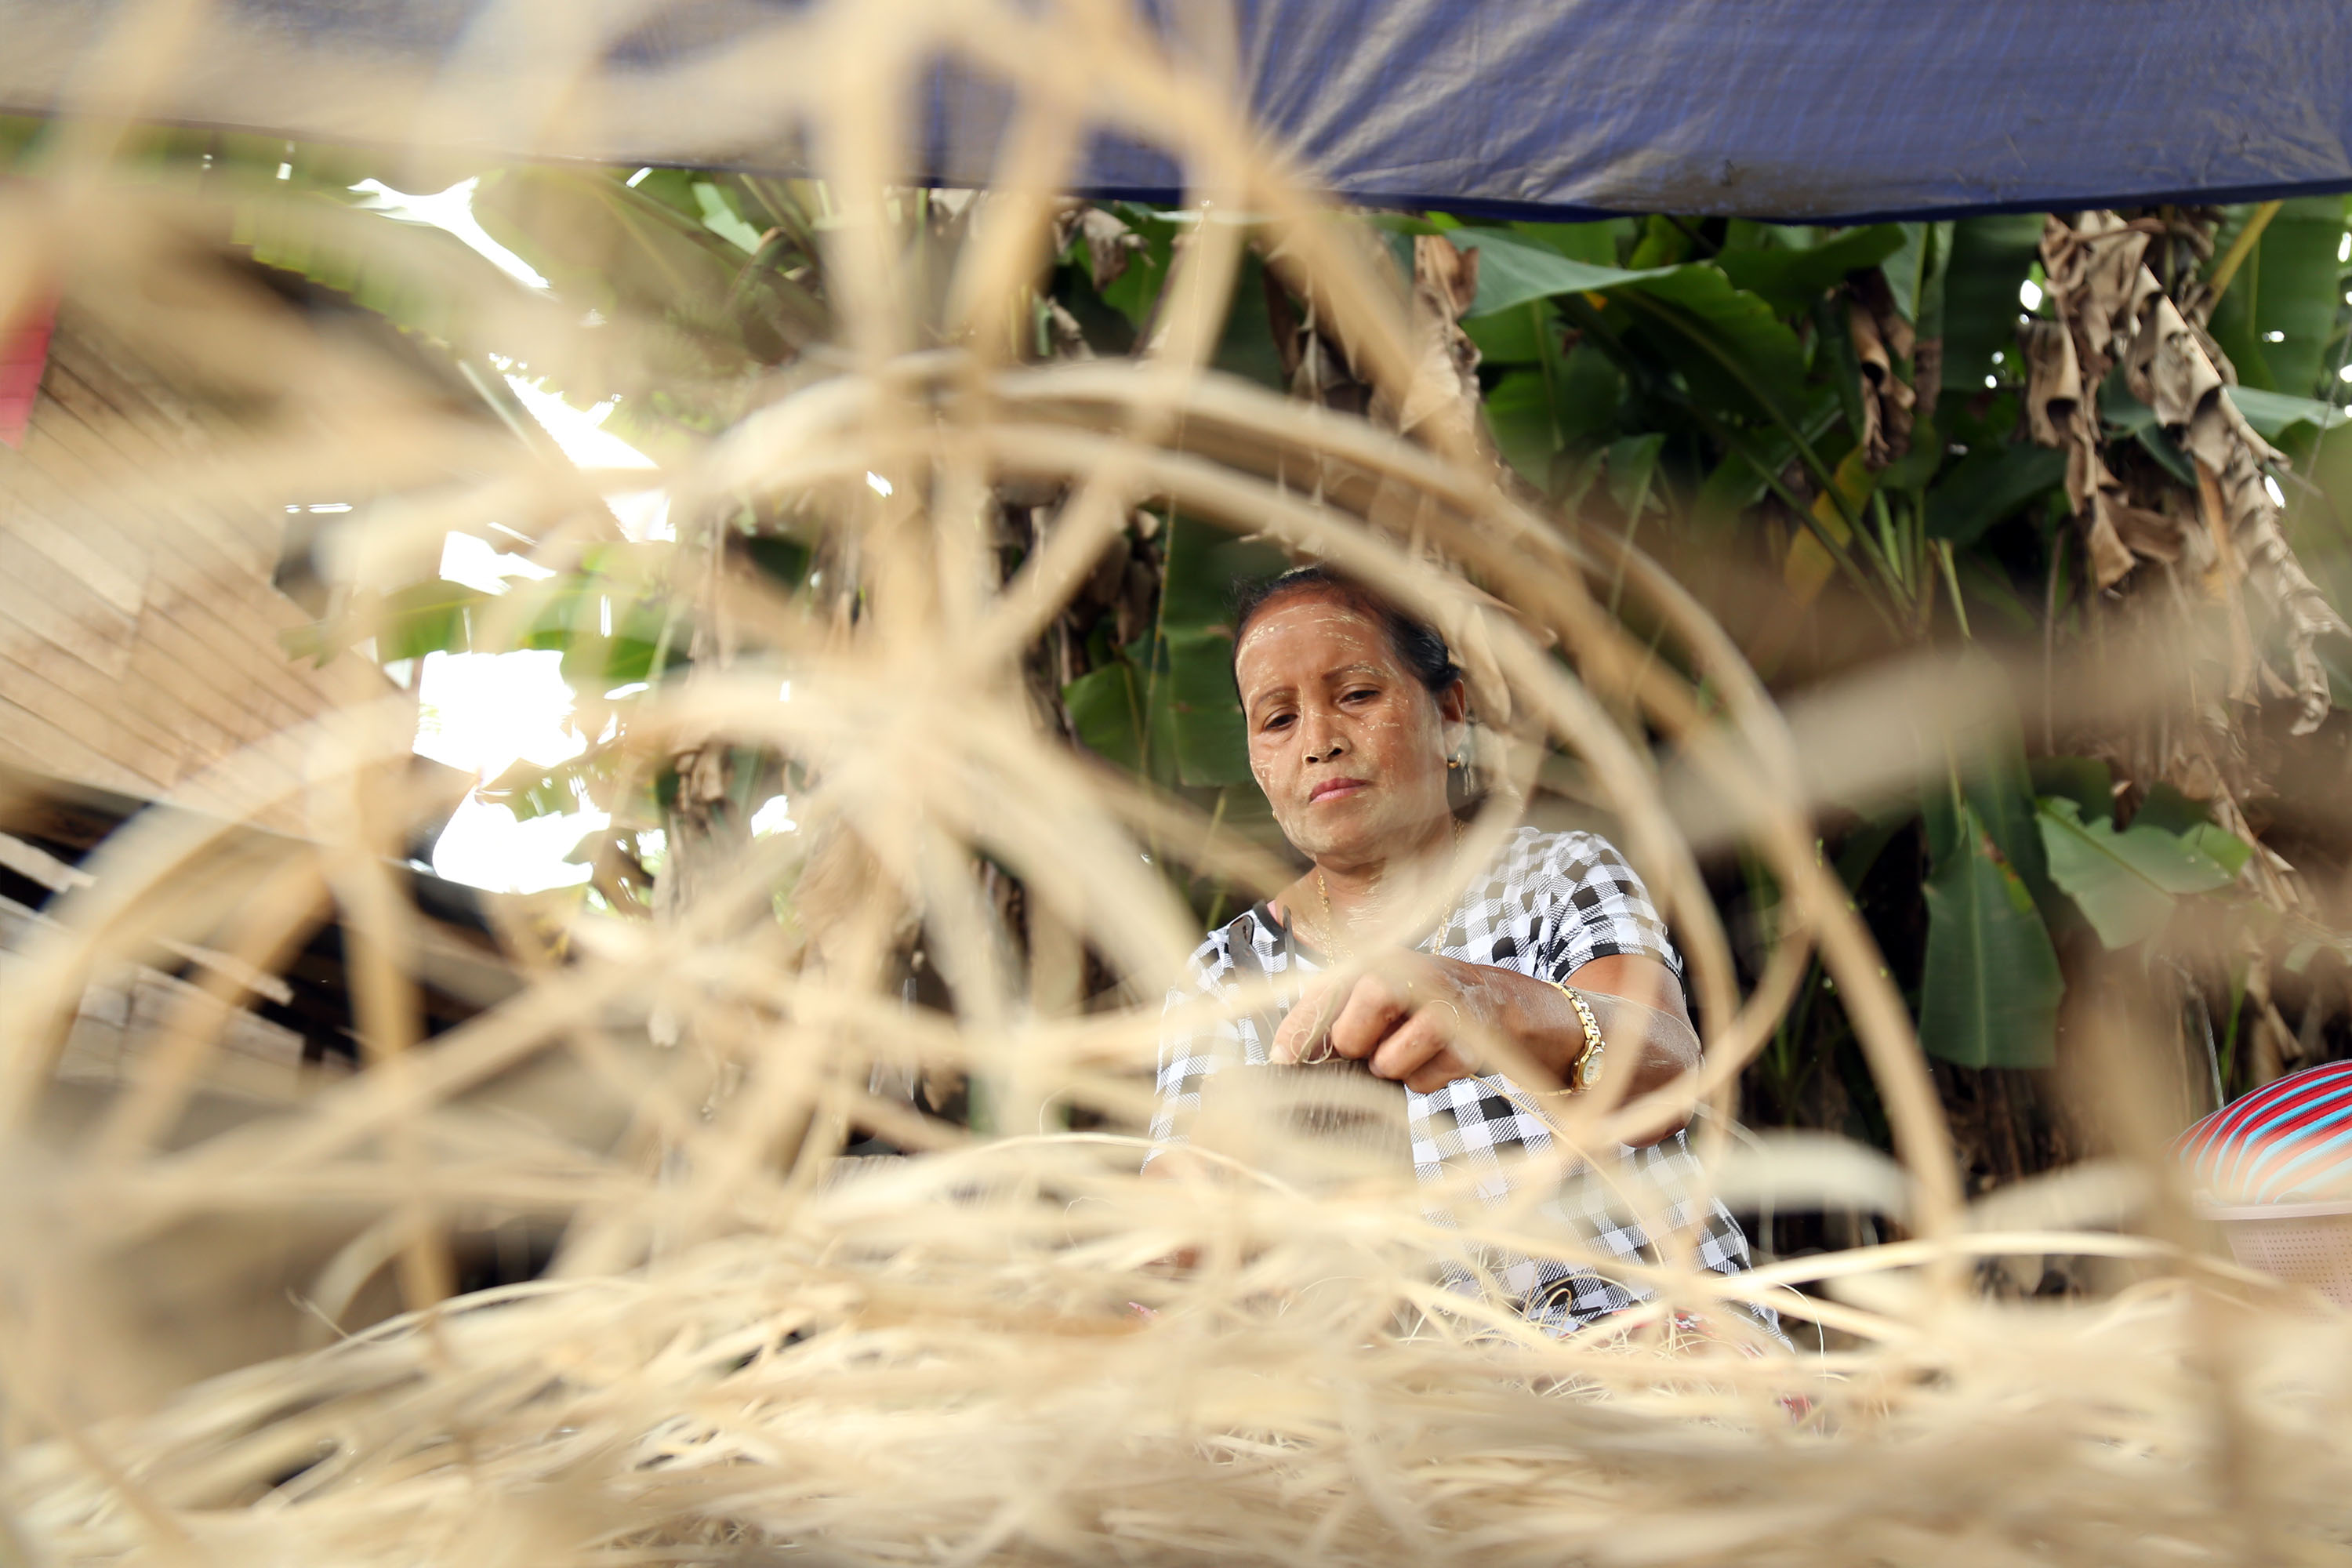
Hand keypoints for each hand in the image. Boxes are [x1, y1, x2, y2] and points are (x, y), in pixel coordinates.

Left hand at [1269, 957, 1487, 1093]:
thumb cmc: (1414, 998)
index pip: (1325, 994)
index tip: (1282, 1058)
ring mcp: (1443, 1009)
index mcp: (1378, 959)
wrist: (1490, 999)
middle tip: (1368, 1045)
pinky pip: (1423, 1083)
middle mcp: (1409, 976)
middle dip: (1353, 1048)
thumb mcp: (1370, 988)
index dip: (1299, 1029)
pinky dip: (1421, 1079)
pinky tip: (1431, 1057)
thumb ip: (1326, 1012)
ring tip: (1400, 1050)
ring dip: (1389, 1066)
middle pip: (1352, 1033)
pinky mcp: (1468, 1043)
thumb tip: (1284, 1054)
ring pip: (1388, 1063)